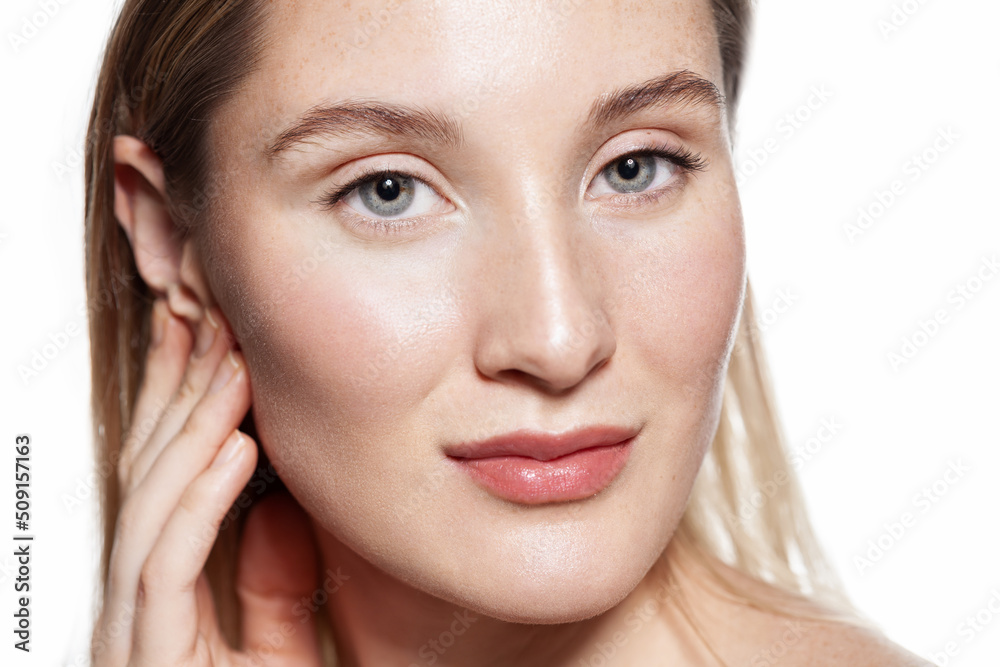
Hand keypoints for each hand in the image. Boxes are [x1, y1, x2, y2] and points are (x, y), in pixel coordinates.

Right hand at [91, 299, 323, 665]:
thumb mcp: (274, 652)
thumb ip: (268, 588)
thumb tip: (275, 508)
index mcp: (162, 603)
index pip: (164, 485)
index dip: (179, 410)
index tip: (205, 346)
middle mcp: (135, 614)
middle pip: (146, 483)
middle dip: (175, 399)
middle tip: (206, 323)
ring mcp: (133, 640)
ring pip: (150, 512)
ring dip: (192, 431)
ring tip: (231, 367)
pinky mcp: (147, 665)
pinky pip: (166, 570)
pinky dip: (197, 503)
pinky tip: (234, 450)